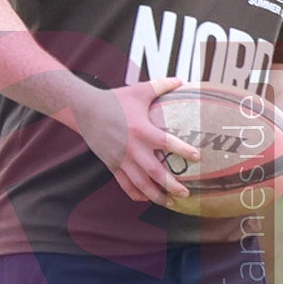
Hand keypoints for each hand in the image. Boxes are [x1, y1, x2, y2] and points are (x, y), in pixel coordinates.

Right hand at [75, 76, 200, 205]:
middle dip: (171, 185)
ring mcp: (121, 159)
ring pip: (140, 184)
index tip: (197, 157)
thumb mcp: (139, 91)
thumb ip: (161, 86)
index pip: (166, 142)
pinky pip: (125, 184)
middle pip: (154, 172)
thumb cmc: (115, 100)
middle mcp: (132, 148)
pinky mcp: (112, 165)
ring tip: (170, 203)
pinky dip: (136, 194)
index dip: (183, 150)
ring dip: (155, 196)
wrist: (85, 110)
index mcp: (141, 130)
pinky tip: (146, 199)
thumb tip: (181, 80)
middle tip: (186, 193)